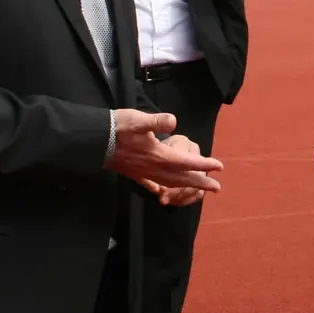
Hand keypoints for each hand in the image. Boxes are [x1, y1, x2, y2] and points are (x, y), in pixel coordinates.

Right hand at [108, 110, 222, 194]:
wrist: (93, 140)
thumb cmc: (118, 127)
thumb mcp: (139, 120)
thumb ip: (157, 121)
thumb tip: (174, 121)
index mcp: (159, 155)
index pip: (187, 162)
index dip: (204, 165)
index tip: (220, 167)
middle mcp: (153, 168)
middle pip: (182, 178)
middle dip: (201, 183)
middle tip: (217, 188)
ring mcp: (142, 173)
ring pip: (169, 183)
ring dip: (185, 187)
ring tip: (197, 191)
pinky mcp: (132, 173)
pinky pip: (150, 184)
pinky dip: (159, 188)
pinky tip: (160, 192)